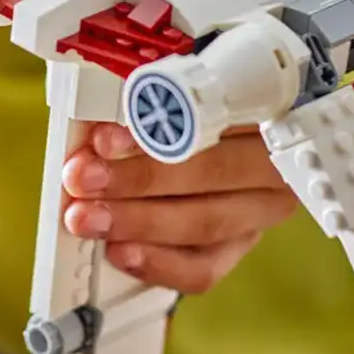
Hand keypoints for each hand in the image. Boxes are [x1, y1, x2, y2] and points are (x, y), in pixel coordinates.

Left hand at [61, 123, 297, 293]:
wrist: (209, 135)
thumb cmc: (185, 107)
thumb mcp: (169, 85)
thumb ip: (142, 100)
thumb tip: (94, 124)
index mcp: (263, 109)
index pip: (213, 118)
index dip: (157, 129)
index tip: (103, 139)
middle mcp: (269, 160)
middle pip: (210, 172)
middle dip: (137, 178)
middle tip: (83, 179)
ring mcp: (259, 208)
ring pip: (205, 222)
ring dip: (138, 221)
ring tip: (88, 217)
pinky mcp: (240, 245)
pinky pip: (204, 268)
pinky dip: (159, 263)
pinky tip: (120, 251)